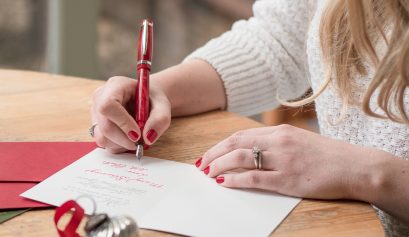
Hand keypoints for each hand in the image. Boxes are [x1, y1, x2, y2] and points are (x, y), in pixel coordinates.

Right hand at [91, 76, 170, 152]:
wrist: (147, 100)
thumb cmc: (153, 100)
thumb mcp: (163, 105)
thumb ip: (160, 119)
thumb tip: (148, 138)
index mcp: (116, 85)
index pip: (108, 105)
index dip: (122, 122)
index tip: (138, 134)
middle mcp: (100, 98)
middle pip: (105, 126)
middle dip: (125, 139)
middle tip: (141, 142)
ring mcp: (96, 114)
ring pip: (102, 138)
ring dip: (122, 144)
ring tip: (137, 138)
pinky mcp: (96, 127)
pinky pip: (105, 143)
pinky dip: (119, 146)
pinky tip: (129, 139)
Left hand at [197, 124, 377, 199]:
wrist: (356, 166)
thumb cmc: (328, 155)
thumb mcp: (299, 140)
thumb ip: (275, 143)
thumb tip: (251, 151)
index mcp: (280, 131)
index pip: (241, 135)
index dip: (221, 144)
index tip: (209, 153)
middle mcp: (278, 142)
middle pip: (235, 144)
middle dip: (214, 154)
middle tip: (201, 164)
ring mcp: (283, 160)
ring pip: (241, 158)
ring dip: (219, 165)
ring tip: (208, 174)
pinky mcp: (288, 180)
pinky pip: (254, 178)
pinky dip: (235, 180)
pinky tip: (225, 183)